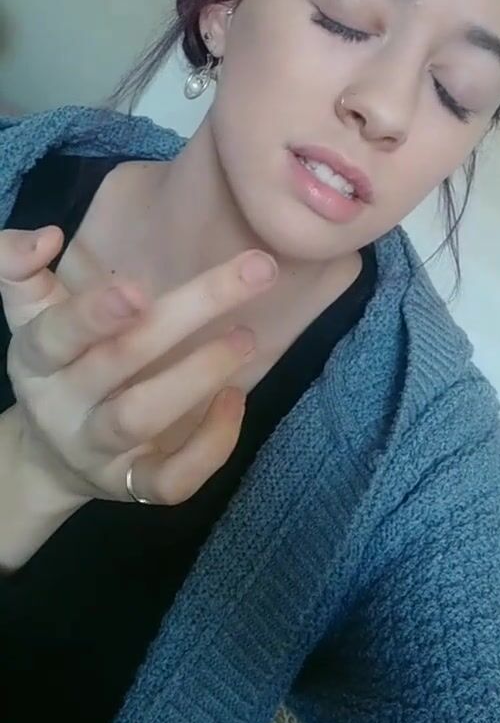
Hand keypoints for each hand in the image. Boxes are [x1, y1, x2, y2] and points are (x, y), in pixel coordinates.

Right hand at [0, 225, 276, 507]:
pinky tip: (235, 399)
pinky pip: (171, 480)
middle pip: (119, 360)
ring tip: (246, 337)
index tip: (137, 288)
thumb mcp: (34, 313)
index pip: (56, 334)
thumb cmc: (59, 362)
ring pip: (141, 417)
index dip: (93, 313)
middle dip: (186, 315)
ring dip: (199, 374)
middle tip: (254, 272)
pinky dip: (211, 444)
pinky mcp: (134, 485)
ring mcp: (98, 450)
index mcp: (38, 357)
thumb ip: (22, 267)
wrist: (49, 458)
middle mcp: (63, 406)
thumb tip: (46, 237)